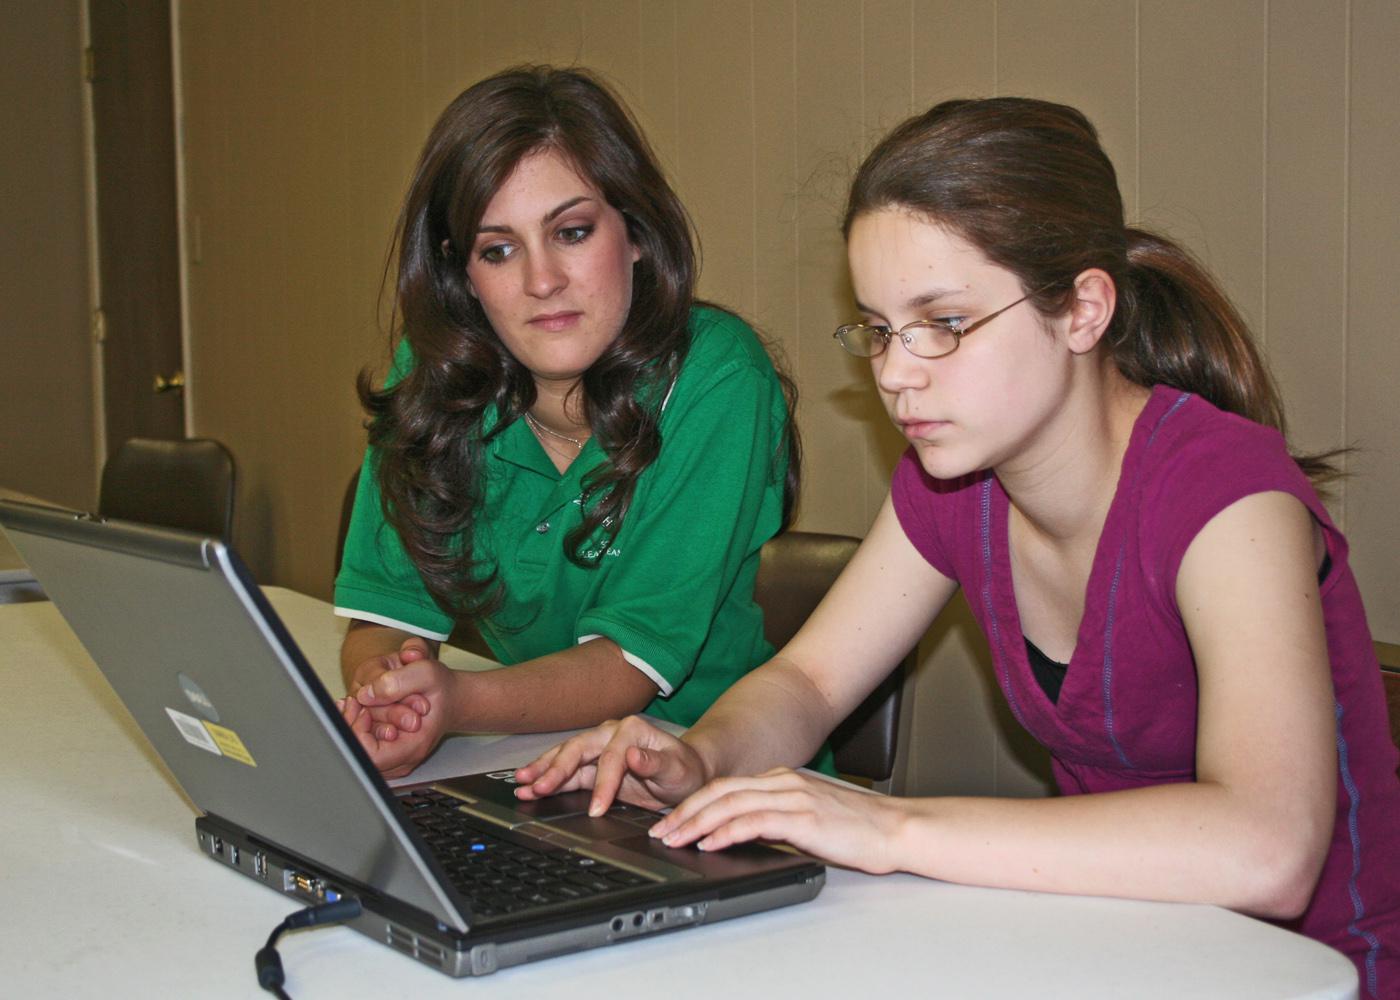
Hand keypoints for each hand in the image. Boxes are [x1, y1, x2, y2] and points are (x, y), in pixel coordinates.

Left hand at [340, 654, 461, 777]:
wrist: (450, 697)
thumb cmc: (441, 688)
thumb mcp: (425, 673)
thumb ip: (395, 682)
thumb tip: (366, 695)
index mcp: (415, 744)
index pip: (369, 754)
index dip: (358, 729)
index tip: (365, 706)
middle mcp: (403, 758)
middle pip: (359, 753)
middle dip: (355, 721)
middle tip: (362, 698)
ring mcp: (393, 759)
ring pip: (357, 750)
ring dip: (355, 722)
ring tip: (366, 701)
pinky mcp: (385, 752)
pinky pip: (360, 746)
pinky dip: (356, 724)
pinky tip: (363, 707)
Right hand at [513, 715, 708, 816]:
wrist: (685, 774)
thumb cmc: (684, 770)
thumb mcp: (677, 769)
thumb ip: (655, 762)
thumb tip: (632, 756)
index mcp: (631, 730)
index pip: (610, 756)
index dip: (602, 782)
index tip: (597, 808)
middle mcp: (610, 734)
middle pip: (578, 750)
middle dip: (556, 769)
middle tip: (538, 787)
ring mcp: (598, 749)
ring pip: (565, 758)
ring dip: (543, 771)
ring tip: (521, 782)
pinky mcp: (591, 767)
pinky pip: (567, 773)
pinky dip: (548, 780)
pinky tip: (529, 786)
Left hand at [650, 768, 903, 873]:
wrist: (894, 829)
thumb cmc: (855, 829)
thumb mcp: (806, 818)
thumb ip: (775, 818)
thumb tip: (740, 833)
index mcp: (782, 779)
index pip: (725, 787)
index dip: (693, 804)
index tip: (670, 822)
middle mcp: (783, 781)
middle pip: (720, 791)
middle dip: (684, 812)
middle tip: (660, 831)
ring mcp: (793, 796)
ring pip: (730, 804)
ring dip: (697, 823)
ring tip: (675, 839)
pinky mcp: (803, 817)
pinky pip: (754, 821)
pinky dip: (726, 831)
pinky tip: (710, 843)